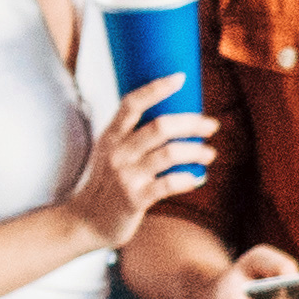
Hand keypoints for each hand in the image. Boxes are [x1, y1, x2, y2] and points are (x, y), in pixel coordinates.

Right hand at [56, 94, 198, 248]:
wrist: (86, 221)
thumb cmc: (106, 184)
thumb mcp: (110, 153)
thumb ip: (131, 136)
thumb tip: (169, 119)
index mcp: (111, 136)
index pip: (132, 103)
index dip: (156, 88)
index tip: (180, 78)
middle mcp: (118, 152)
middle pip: (160, 127)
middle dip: (191, 123)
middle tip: (211, 125)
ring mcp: (126, 176)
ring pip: (168, 154)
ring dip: (195, 151)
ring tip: (209, 153)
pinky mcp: (135, 199)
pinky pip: (168, 185)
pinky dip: (188, 180)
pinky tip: (198, 178)